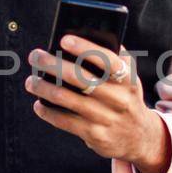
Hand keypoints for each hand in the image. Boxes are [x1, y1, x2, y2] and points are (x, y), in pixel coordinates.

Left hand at [25, 35, 169, 172]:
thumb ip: (115, 57)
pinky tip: (39, 104)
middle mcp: (119, 98)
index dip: (85, 48)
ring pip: (67, 99)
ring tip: (31, 81)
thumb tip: (86, 35)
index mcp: (128, 79)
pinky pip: (65, 121)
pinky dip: (48, 112)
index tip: (63, 39)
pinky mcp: (95, 135)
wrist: (140, 137)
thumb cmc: (125, 97)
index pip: (107, 60)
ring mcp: (106, 118)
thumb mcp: (129, 78)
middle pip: (80, 78)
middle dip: (53, 65)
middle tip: (35, 56)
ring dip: (44, 88)